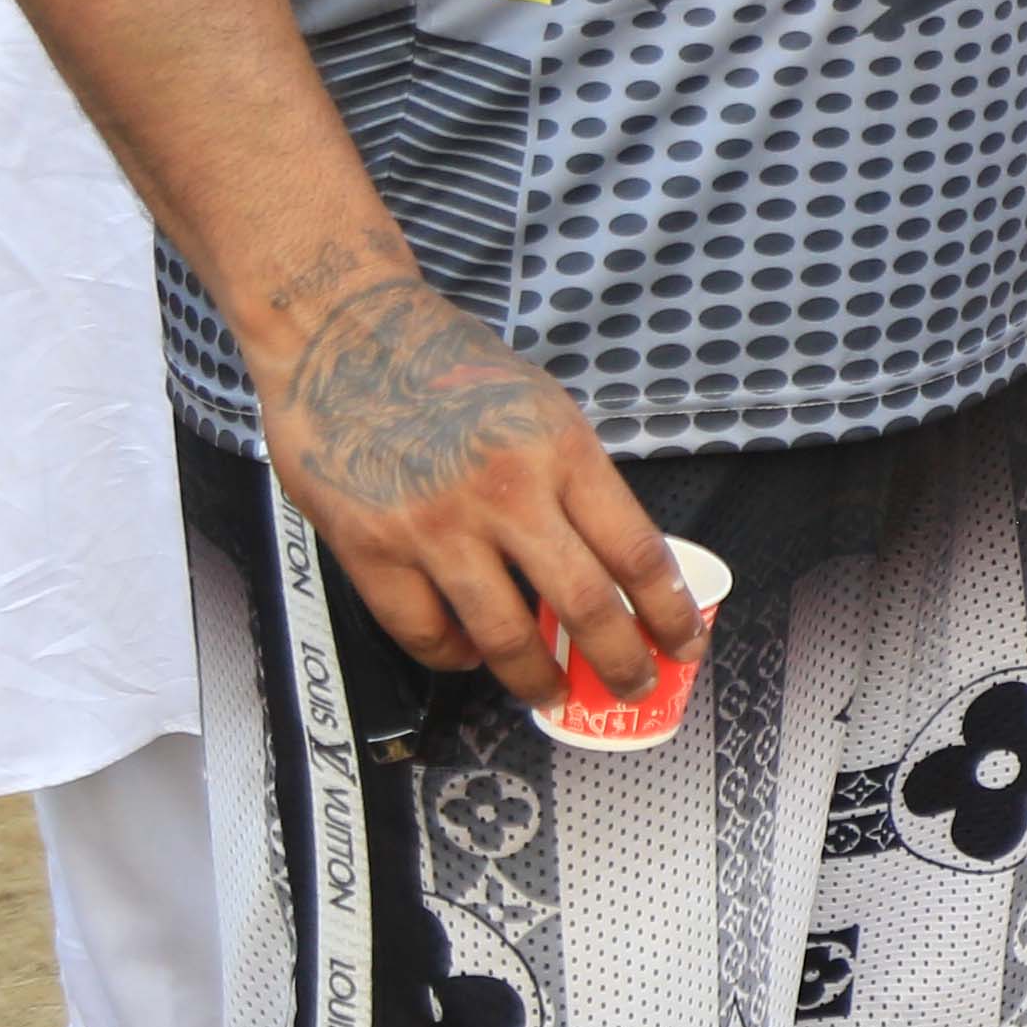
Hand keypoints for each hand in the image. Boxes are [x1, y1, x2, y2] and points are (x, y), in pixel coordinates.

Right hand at [261, 268, 699, 707]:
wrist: (342, 334)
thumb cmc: (447, 365)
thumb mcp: (540, 408)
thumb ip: (573, 482)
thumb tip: (612, 562)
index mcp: (559, 450)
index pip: (634, 550)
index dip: (667, 611)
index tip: (684, 643)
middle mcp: (505, 492)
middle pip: (583, 604)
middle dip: (619, 660)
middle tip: (634, 686)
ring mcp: (435, 526)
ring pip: (503, 635)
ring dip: (537, 678)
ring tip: (554, 692)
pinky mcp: (372, 549)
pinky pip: (424, 631)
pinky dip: (455, 655)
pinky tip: (470, 654)